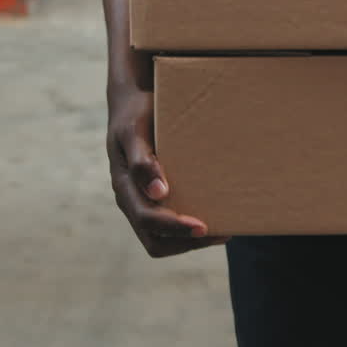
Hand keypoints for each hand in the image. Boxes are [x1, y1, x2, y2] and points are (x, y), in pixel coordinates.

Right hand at [106, 82, 228, 256]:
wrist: (133, 103)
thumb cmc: (136, 114)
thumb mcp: (135, 131)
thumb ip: (142, 160)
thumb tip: (159, 194)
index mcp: (124, 186)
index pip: (146, 220)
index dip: (174, 228)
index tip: (203, 226)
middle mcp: (132, 199)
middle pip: (155, 241)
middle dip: (187, 242)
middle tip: (221, 233)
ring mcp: (142, 201)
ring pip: (163, 240)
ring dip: (191, 241)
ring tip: (223, 230)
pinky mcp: (155, 198)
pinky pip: (170, 226)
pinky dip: (190, 229)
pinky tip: (215, 217)